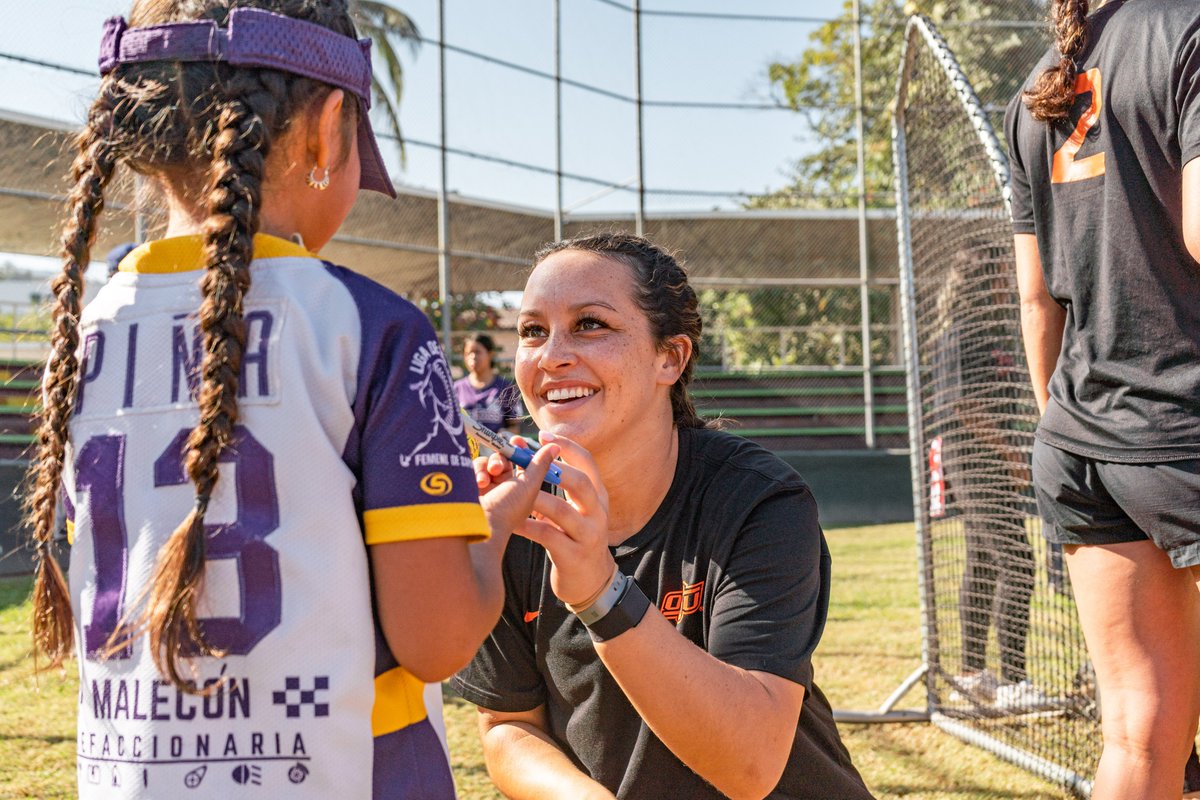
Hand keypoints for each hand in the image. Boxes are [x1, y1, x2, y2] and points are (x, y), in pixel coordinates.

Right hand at [474, 436, 559, 539]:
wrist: (479, 525)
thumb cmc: (509, 508)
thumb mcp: (529, 485)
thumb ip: (541, 463)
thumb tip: (556, 445)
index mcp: (523, 489)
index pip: (524, 463)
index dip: (521, 450)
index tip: (517, 440)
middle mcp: (505, 487)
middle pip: (505, 459)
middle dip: (503, 457)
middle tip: (500, 465)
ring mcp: (488, 487)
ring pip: (490, 461)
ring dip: (490, 464)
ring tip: (489, 476)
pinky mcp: (472, 486)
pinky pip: (476, 468)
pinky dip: (478, 471)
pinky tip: (480, 482)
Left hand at [515, 432, 614, 607]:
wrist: (591, 582)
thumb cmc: (574, 537)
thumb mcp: (574, 510)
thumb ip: (557, 486)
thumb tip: (525, 452)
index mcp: (598, 496)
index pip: (587, 463)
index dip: (566, 446)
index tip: (541, 434)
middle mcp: (598, 512)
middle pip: (581, 482)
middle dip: (552, 468)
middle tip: (526, 461)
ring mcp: (588, 534)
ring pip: (561, 510)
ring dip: (535, 498)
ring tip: (514, 490)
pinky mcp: (574, 555)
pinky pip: (548, 536)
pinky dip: (528, 526)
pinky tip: (512, 522)